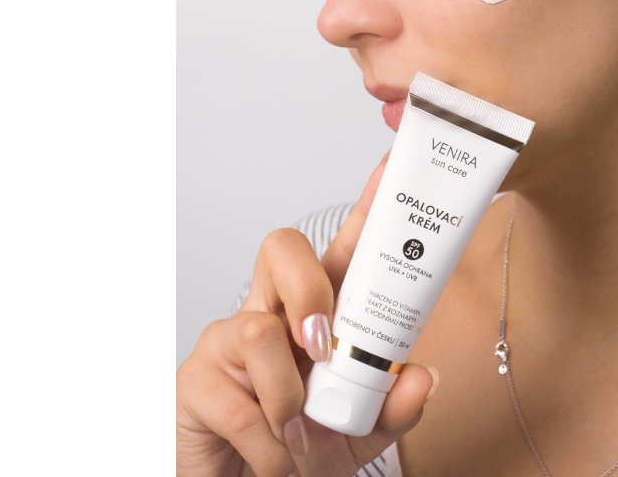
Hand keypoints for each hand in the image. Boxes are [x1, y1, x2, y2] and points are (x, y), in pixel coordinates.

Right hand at [177, 155, 437, 475]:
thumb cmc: (300, 452)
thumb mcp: (359, 435)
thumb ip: (393, 408)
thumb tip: (423, 378)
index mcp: (317, 317)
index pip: (342, 251)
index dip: (366, 208)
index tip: (390, 169)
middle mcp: (271, 314)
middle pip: (283, 249)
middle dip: (309, 287)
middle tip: (323, 345)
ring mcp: (228, 342)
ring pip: (258, 331)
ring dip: (289, 401)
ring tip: (297, 439)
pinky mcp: (195, 379)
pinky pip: (239, 399)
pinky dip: (269, 444)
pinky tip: (273, 457)